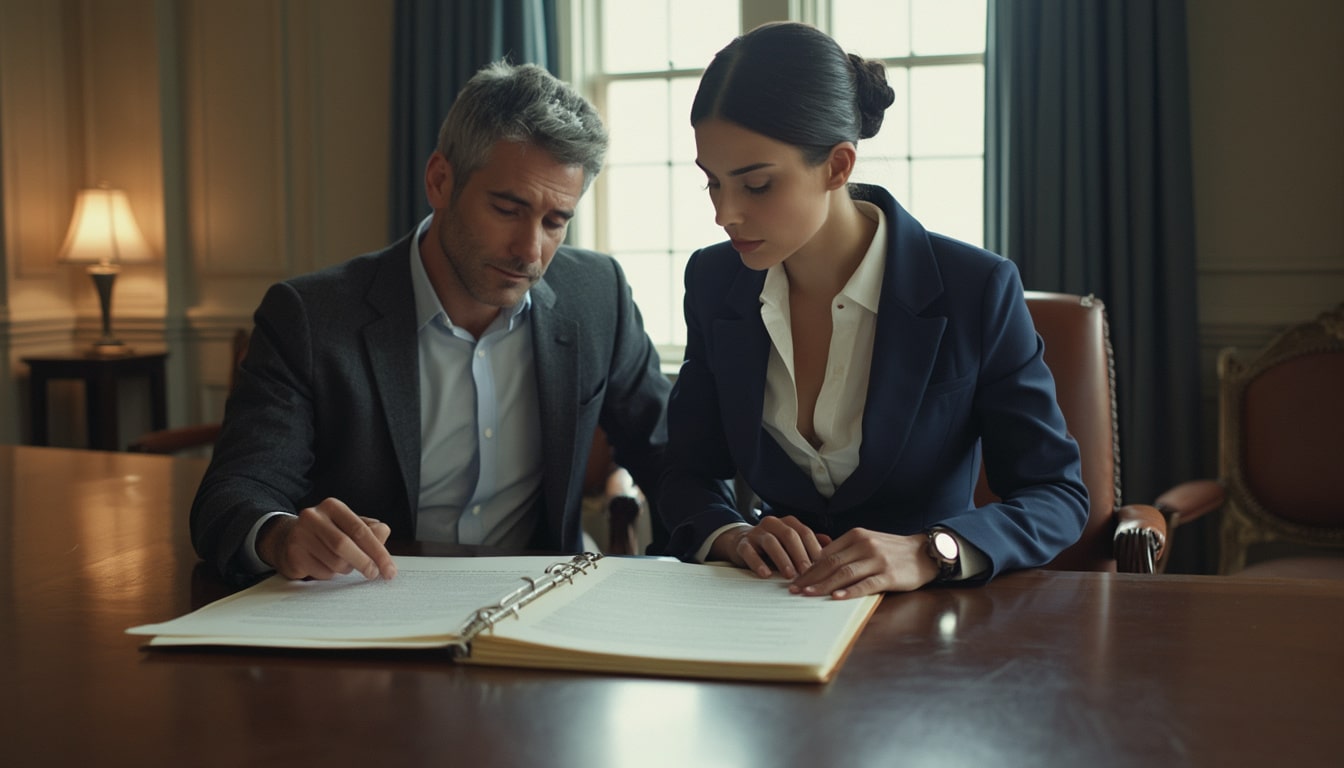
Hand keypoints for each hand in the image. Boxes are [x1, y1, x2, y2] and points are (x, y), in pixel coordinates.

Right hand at [257, 497, 396, 580]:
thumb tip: (383, 534)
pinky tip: (326, 567)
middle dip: (364, 562)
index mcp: (332, 507)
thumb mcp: (349, 527)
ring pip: (333, 561)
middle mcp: (313, 517)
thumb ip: (370, 531)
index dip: (378, 551)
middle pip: (344, 545)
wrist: (288, 540)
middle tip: (374, 574)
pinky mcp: (293, 554)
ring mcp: (300, 535)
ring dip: (346, 569)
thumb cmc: (327, 534)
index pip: (360, 530)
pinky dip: (330, 575)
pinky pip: (321, 573)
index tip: (389, 569)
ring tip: (343, 564)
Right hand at [711, 515, 831, 579]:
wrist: (741, 542)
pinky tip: (766, 574)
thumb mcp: (793, 544)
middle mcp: (773, 524)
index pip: (804, 532)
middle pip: (789, 535)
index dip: (813, 548)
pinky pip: (749, 552)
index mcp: (788, 523)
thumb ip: (810, 544)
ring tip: (789, 575)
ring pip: (771, 542)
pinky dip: (757, 563)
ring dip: (782, 559)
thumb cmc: (773, 546)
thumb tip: (831, 545)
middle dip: (800, 554)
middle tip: (807, 571)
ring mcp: (756, 533)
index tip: (821, 565)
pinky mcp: (742, 544)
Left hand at [789, 528, 936, 598]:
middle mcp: (865, 545)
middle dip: (810, 577)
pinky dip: (849, 591)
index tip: (794, 578)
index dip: (808, 567)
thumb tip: (818, 564)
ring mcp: (877, 559)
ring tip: (807, 594)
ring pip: (844, 573)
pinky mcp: (889, 574)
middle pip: (831, 563)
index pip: (826, 553)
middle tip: (794, 589)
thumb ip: (846, 551)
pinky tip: (836, 598)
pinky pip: (865, 584)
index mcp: (856, 536)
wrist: (925, 552)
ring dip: (823, 585)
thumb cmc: (892, 550)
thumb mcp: (867, 542)